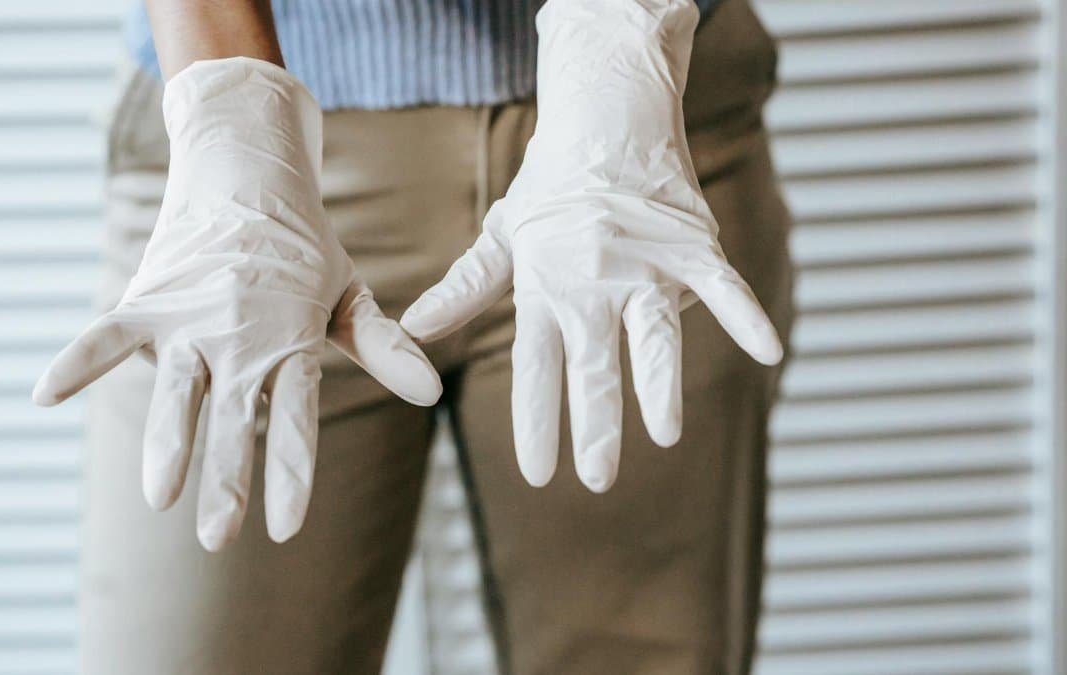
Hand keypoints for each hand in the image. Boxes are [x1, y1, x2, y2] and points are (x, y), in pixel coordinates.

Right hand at [34, 57, 440, 549]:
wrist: (248, 172)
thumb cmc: (305, 249)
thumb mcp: (348, 296)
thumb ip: (382, 348)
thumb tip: (433, 394)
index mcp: (293, 342)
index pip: (296, 418)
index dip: (291, 471)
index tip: (286, 527)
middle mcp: (242, 338)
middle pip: (234, 417)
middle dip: (226, 476)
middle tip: (219, 537)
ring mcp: (192, 319)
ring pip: (177, 389)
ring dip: (168, 439)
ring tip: (159, 495)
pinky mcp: (151, 299)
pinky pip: (108, 333)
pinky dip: (79, 359)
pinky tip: (45, 395)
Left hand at [400, 0, 779, 492]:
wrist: (608, 116)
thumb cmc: (552, 185)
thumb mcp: (504, 235)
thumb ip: (465, 288)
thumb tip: (412, 328)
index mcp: (545, 286)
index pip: (537, 366)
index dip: (538, 421)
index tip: (538, 472)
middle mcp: (594, 282)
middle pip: (595, 364)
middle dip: (595, 425)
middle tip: (596, 479)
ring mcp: (647, 265)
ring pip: (654, 336)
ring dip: (659, 386)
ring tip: (665, 436)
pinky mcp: (693, 246)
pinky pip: (724, 287)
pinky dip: (746, 316)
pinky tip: (768, 352)